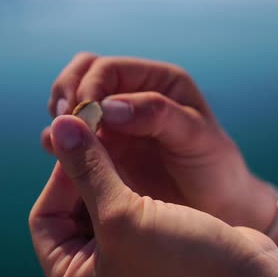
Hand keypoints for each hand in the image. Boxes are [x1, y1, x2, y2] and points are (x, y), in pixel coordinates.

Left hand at [30, 116, 277, 276]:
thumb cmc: (183, 266)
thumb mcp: (123, 216)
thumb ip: (89, 170)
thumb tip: (60, 127)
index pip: (46, 218)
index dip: (59, 176)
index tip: (80, 141)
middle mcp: (98, 274)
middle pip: (75, 209)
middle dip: (86, 171)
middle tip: (100, 133)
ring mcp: (129, 260)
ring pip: (106, 204)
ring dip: (110, 172)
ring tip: (120, 139)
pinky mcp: (157, 245)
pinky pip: (134, 207)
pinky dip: (134, 183)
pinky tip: (144, 160)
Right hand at [41, 53, 277, 231]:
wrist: (219, 207)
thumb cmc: (216, 170)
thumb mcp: (197, 138)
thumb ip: (158, 115)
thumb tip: (107, 107)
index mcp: (159, 82)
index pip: (108, 68)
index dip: (88, 87)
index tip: (82, 116)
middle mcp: (134, 96)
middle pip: (83, 75)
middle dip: (67, 93)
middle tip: (62, 121)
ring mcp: (117, 123)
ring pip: (73, 103)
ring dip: (61, 117)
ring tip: (58, 139)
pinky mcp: (106, 150)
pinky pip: (74, 138)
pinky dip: (61, 142)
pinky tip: (62, 157)